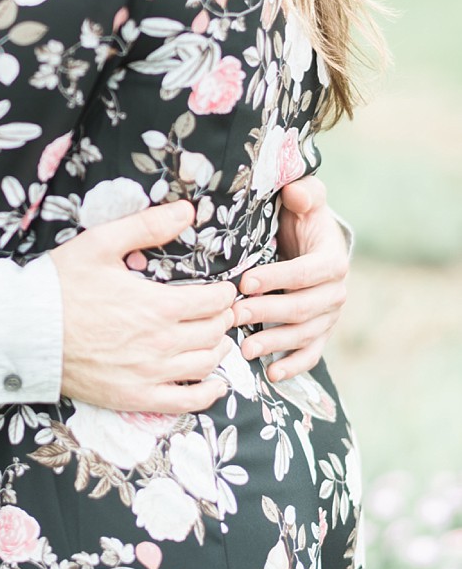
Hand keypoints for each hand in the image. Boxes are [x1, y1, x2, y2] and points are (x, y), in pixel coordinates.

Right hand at [50, 201, 236, 412]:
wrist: (25, 332)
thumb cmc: (60, 284)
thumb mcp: (100, 243)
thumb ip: (146, 226)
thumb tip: (187, 210)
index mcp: (157, 305)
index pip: (214, 301)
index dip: (224, 292)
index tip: (223, 288)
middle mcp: (160, 343)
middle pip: (214, 332)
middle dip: (223, 318)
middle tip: (220, 310)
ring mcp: (149, 375)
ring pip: (205, 364)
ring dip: (218, 349)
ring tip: (216, 337)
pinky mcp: (134, 398)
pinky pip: (185, 402)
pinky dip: (208, 394)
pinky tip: (216, 385)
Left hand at [233, 176, 348, 382]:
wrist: (313, 241)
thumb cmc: (303, 218)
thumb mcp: (306, 200)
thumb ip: (306, 194)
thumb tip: (296, 193)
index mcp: (332, 260)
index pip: (305, 273)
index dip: (277, 278)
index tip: (245, 282)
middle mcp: (336, 291)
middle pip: (302, 308)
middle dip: (266, 313)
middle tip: (233, 315)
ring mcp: (329, 315)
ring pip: (304, 334)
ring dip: (275, 343)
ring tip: (246, 349)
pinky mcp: (320, 331)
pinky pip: (311, 353)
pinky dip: (294, 366)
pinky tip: (272, 375)